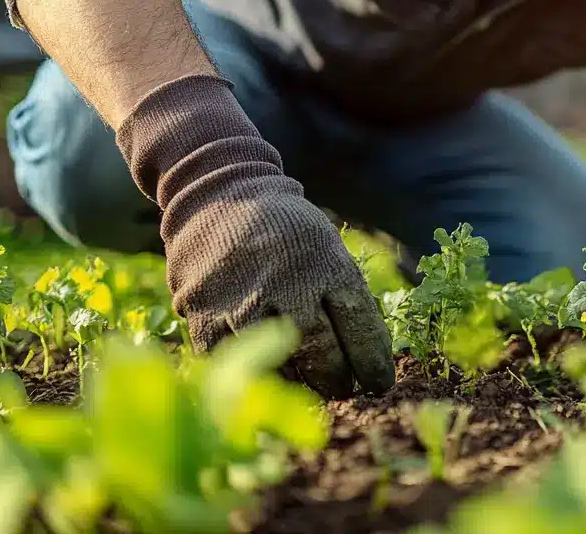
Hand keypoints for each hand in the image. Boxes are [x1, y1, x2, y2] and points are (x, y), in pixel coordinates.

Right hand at [115, 74, 394, 398]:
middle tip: (341, 388)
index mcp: (327, 263)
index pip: (360, 328)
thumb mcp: (326, 248)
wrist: (218, 196)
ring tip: (307, 385)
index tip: (379, 383)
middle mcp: (288, 283)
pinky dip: (252, 376)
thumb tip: (366, 364)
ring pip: (279, 366)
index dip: (373, 363)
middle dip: (337, 380)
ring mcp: (244, 301)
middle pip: (322, 354)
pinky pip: (234, 365)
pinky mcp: (205, 315)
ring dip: (298, 385)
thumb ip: (344, 298)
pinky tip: (265, 374)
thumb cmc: (285, 234)